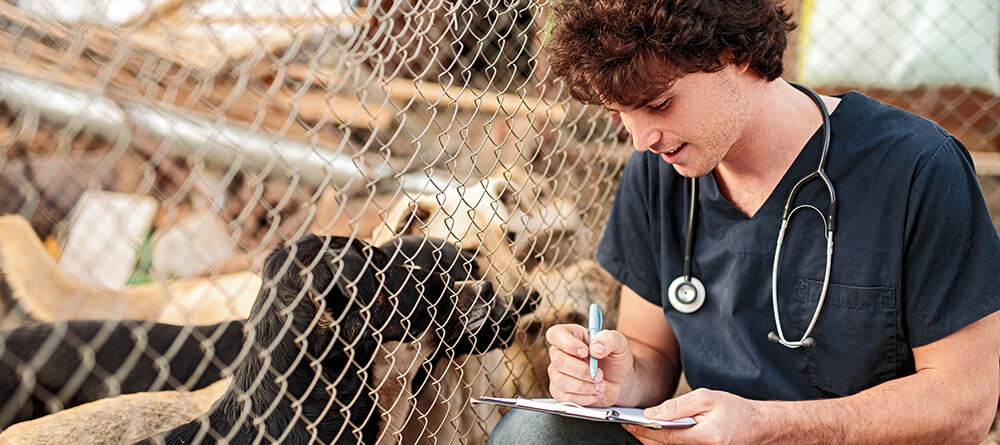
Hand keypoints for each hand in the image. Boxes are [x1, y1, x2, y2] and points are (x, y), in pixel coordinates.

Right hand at [545, 323, 634, 406]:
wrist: (619, 382)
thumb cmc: (615, 359)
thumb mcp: (619, 343)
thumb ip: (609, 339)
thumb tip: (595, 348)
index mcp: (571, 335)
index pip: (555, 334)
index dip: (568, 344)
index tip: (586, 352)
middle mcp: (560, 353)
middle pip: (558, 360)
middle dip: (582, 370)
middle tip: (599, 374)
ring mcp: (558, 373)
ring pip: (561, 380)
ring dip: (584, 386)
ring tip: (600, 385)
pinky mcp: (560, 391)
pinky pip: (565, 397)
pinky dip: (584, 397)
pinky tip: (595, 392)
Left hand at [622, 388, 765, 443]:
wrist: (757, 425)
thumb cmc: (735, 410)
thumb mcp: (706, 398)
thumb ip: (677, 406)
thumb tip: (652, 414)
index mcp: (706, 437)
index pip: (666, 437)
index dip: (644, 430)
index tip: (628, 422)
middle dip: (644, 436)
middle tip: (629, 424)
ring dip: (652, 440)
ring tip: (640, 427)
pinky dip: (665, 442)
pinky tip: (658, 433)